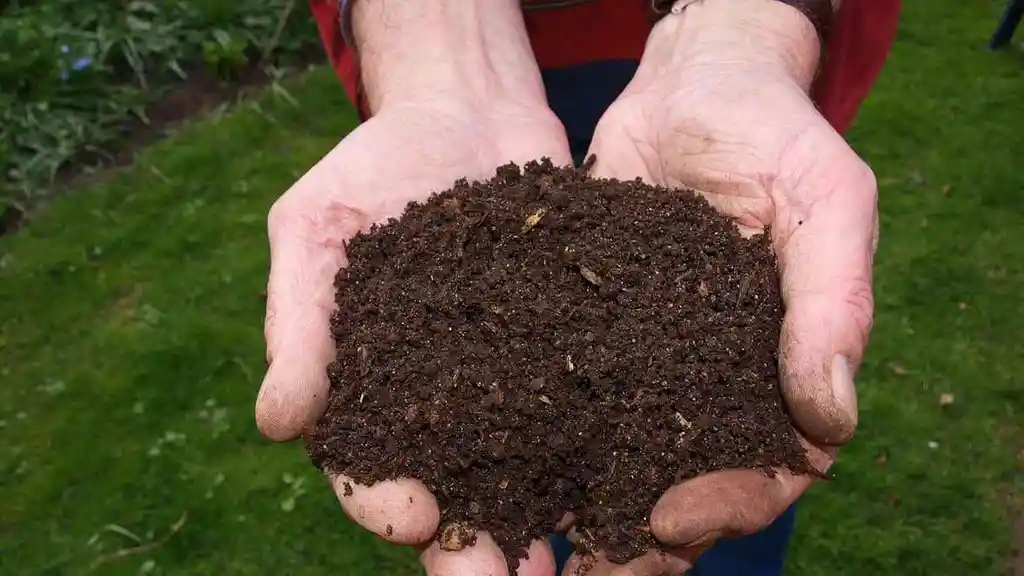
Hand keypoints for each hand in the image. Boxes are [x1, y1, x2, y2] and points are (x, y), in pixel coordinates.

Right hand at [256, 2, 571, 573]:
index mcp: (370, 390)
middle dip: (474, 546)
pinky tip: (638, 484)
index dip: (383, 501)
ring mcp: (513, 381)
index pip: (367, 466)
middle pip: (455, 492)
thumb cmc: (373, 165)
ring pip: (528, 471)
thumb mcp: (316, 227)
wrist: (464, 108)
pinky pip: (591, 407)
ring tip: (576, 564)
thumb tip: (276, 424)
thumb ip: (299, 321)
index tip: (412, 515)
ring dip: (548, 523)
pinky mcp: (573, 351)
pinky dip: (609, 449)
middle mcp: (444, 403)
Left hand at [568, 2, 876, 572]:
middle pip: (686, 487)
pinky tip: (488, 467)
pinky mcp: (587, 334)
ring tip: (528, 551)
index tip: (669, 522)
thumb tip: (831, 419)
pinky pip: (563, 399)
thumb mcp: (824, 199)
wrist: (688, 84)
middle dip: (641, 541)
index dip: (727, 506)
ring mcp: (648, 363)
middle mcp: (712, 382)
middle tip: (583, 572)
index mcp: (781, 369)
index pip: (769, 468)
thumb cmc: (772, 132)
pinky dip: (533, 440)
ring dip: (579, 511)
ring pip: (618, 460)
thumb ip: (832, 303)